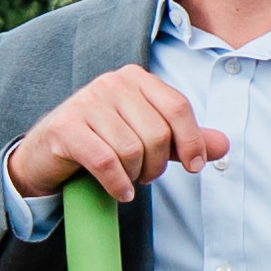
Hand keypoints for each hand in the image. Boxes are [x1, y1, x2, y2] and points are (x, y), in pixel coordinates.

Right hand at [11, 68, 224, 204]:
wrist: (46, 155)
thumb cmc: (102, 142)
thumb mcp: (147, 138)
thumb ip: (183, 140)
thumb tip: (224, 145)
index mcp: (134, 78)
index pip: (177, 107)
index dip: (191, 141)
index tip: (193, 167)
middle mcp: (110, 83)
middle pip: (157, 133)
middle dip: (157, 165)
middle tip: (144, 176)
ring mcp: (85, 103)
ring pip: (132, 149)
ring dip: (134, 176)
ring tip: (127, 180)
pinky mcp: (65, 128)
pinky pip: (106, 161)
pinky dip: (118, 184)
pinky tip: (120, 192)